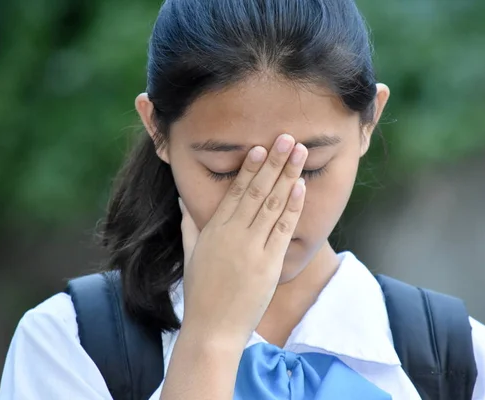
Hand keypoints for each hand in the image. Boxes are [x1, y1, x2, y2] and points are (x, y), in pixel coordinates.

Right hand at [178, 133, 307, 346]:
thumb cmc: (200, 293)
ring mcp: (252, 248)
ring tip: (300, 153)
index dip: (250, 168)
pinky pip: (283, 230)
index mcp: (214, 229)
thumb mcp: (190, 254)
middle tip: (288, 138)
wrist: (212, 328)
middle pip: (257, 191)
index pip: (235, 191)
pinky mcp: (269, 264)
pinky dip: (292, 207)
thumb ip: (189, 224)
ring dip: (288, 176)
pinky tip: (300, 186)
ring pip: (272, 204)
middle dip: (274, 162)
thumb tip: (184, 200)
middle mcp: (234, 234)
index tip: (261, 147)